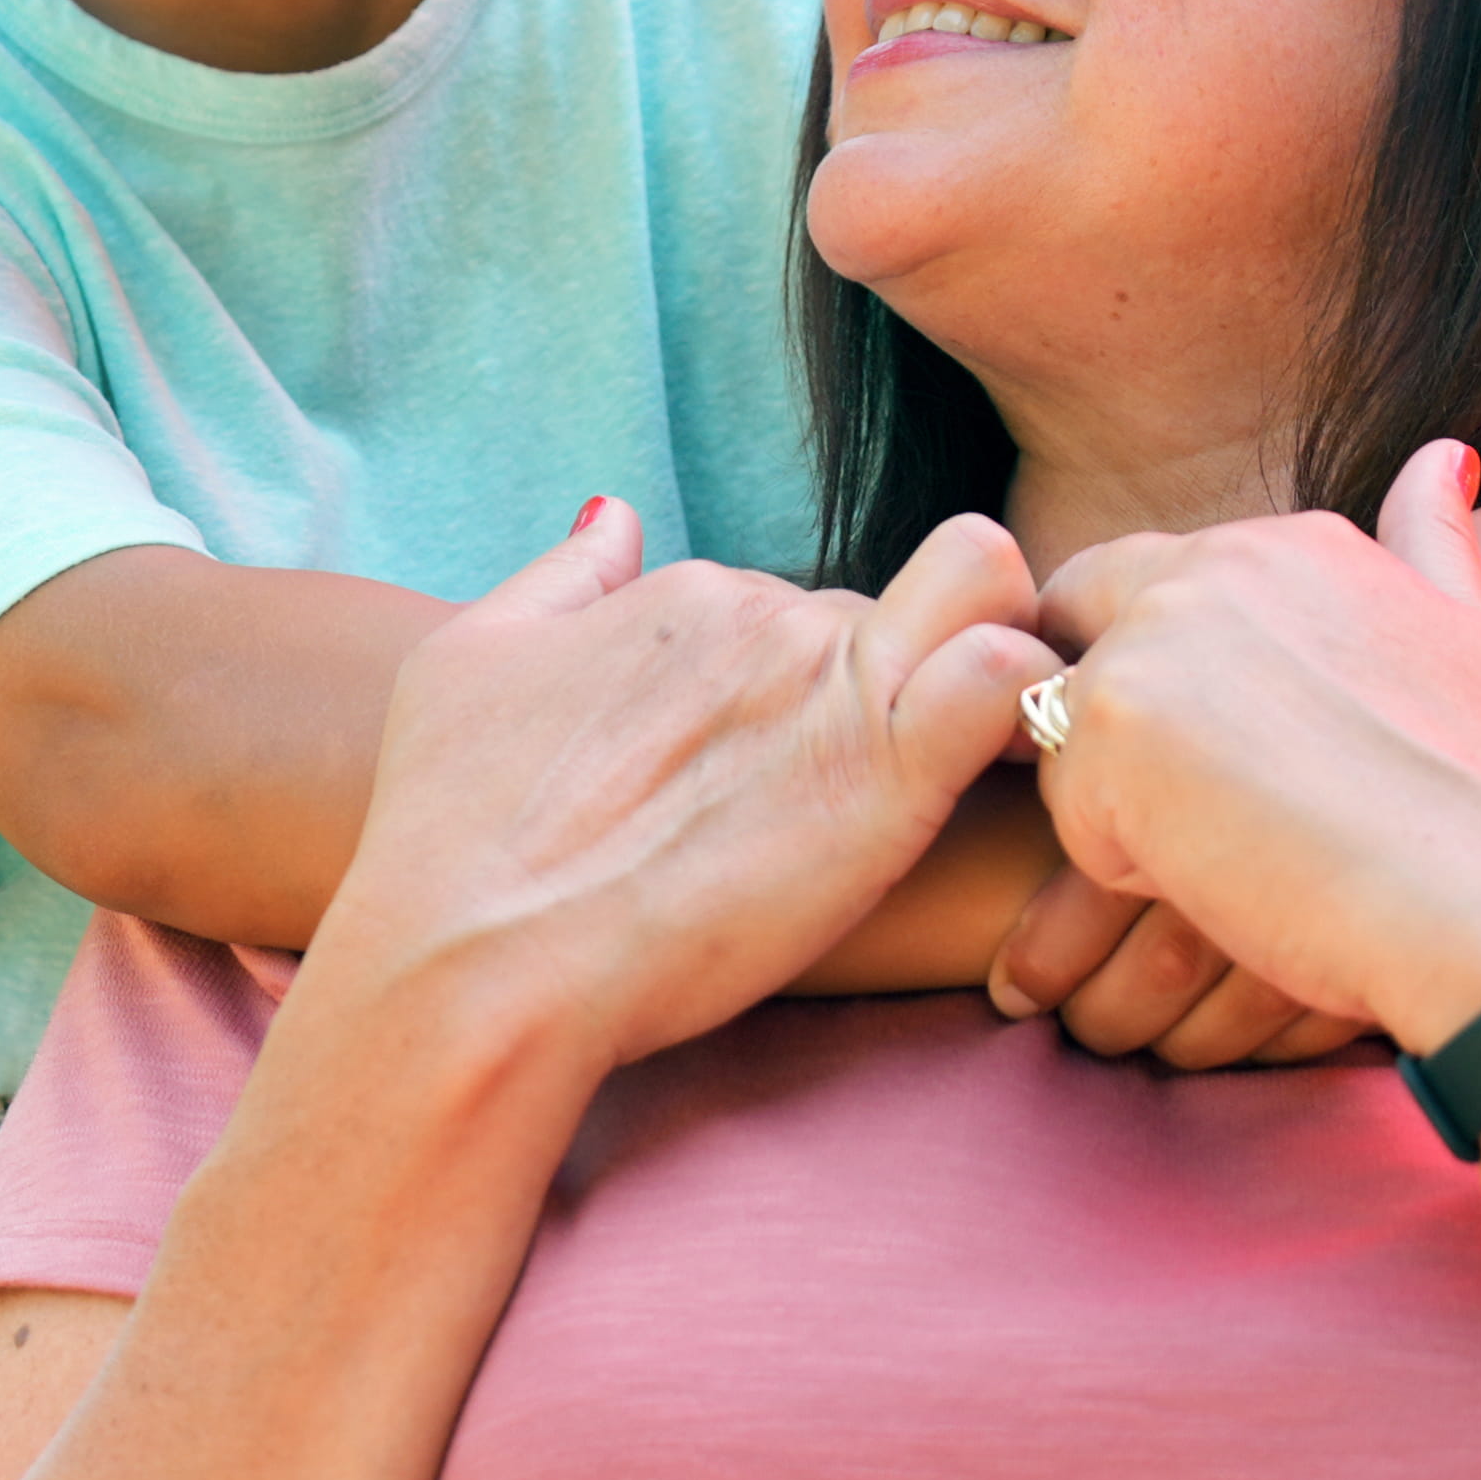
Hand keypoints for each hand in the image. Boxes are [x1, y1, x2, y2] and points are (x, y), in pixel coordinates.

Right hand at [303, 500, 1059, 1078]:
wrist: (479, 964)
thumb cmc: (449, 839)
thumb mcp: (466, 664)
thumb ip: (560, 580)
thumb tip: (616, 514)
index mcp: (688, 596)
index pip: (800, 612)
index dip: (803, 697)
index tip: (776, 784)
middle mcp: (764, 614)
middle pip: (884, 624)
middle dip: (879, 698)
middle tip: (835, 817)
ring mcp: (830, 684)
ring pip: (971, 618)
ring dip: (981, 679)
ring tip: (950, 788)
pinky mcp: (888, 772)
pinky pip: (1009, 673)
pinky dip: (1031, 702)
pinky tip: (1009, 772)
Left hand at [1026, 445, 1480, 1055]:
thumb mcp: (1480, 641)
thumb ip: (1432, 547)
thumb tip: (1446, 457)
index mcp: (1291, 542)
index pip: (1154, 579)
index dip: (1172, 672)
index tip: (1239, 746)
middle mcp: (1211, 566)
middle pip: (1081, 623)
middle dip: (1113, 712)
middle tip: (1215, 802)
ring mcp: (1149, 640)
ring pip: (1071, 727)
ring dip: (1136, 798)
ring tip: (1257, 843)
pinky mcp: (1106, 729)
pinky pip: (1071, 815)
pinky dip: (1132, 868)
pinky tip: (1235, 879)